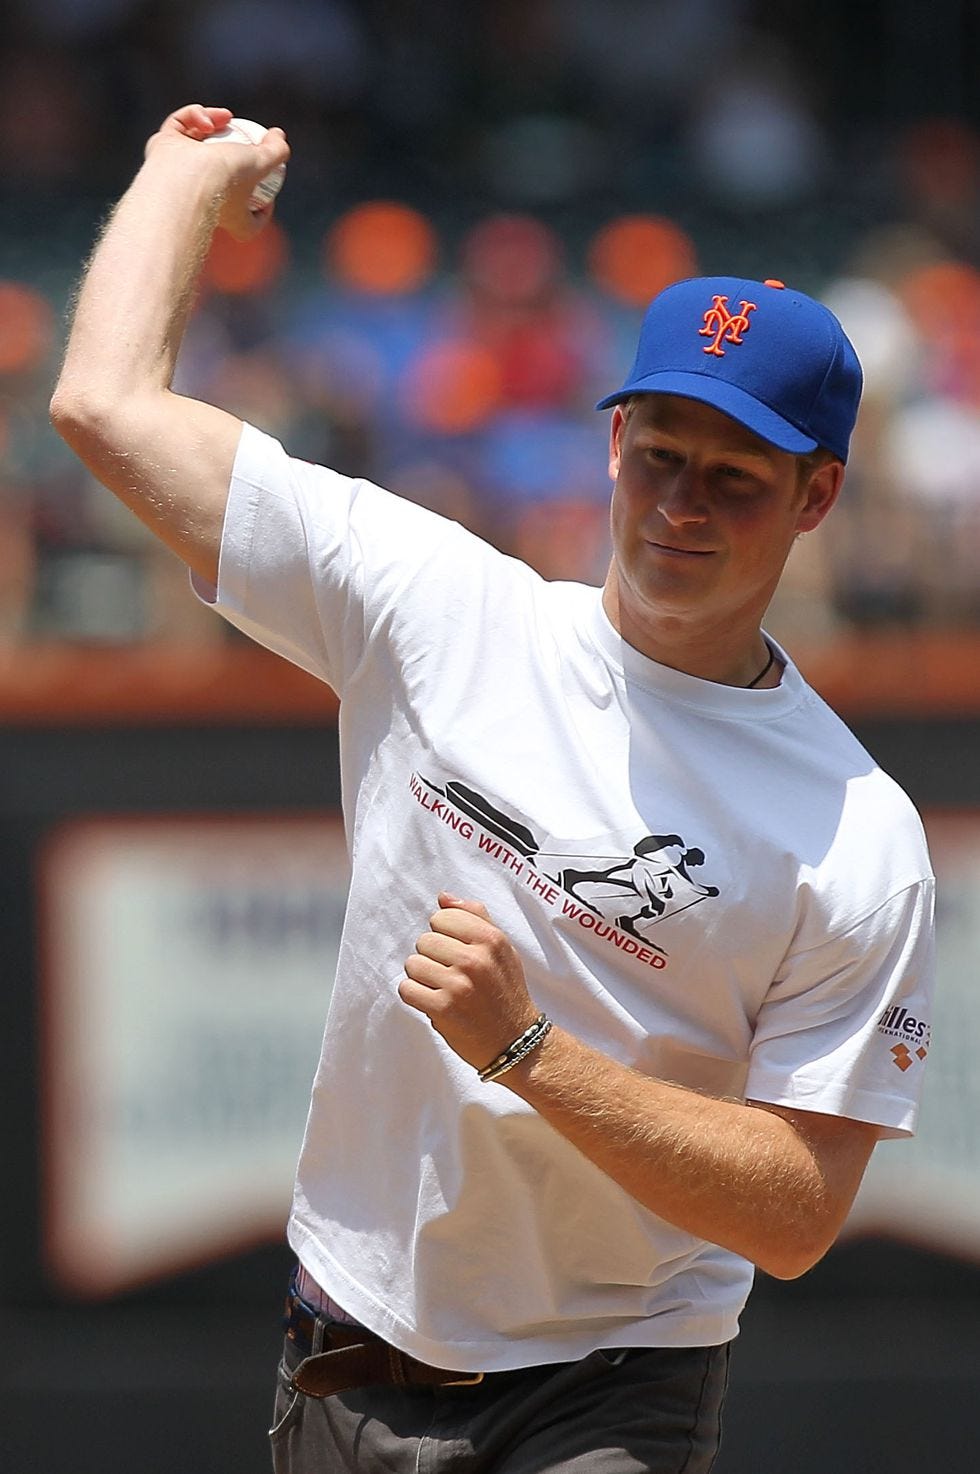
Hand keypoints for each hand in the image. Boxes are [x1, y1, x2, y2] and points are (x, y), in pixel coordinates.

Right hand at [144, 104, 289, 241]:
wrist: (185, 177)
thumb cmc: (226, 179)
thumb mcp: (260, 164)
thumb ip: (276, 152)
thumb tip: (279, 136)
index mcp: (227, 215)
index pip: (247, 218)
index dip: (261, 202)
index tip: (270, 182)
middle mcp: (200, 195)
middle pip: (218, 170)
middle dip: (231, 149)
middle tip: (244, 136)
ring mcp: (178, 171)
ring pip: (196, 141)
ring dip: (213, 123)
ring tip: (226, 117)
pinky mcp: (162, 149)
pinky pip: (179, 126)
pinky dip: (194, 118)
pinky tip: (206, 122)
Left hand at [399, 894, 539, 1073]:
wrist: (517, 1041)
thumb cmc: (506, 992)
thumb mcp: (502, 949)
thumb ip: (475, 918)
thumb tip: (443, 897)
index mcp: (491, 939)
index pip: (442, 917)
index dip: (444, 935)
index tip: (455, 952)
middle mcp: (475, 959)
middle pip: (424, 940)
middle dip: (432, 957)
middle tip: (450, 974)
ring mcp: (458, 984)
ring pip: (412, 964)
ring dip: (422, 978)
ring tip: (442, 988)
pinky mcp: (443, 1009)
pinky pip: (406, 989)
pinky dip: (415, 996)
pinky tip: (433, 1002)